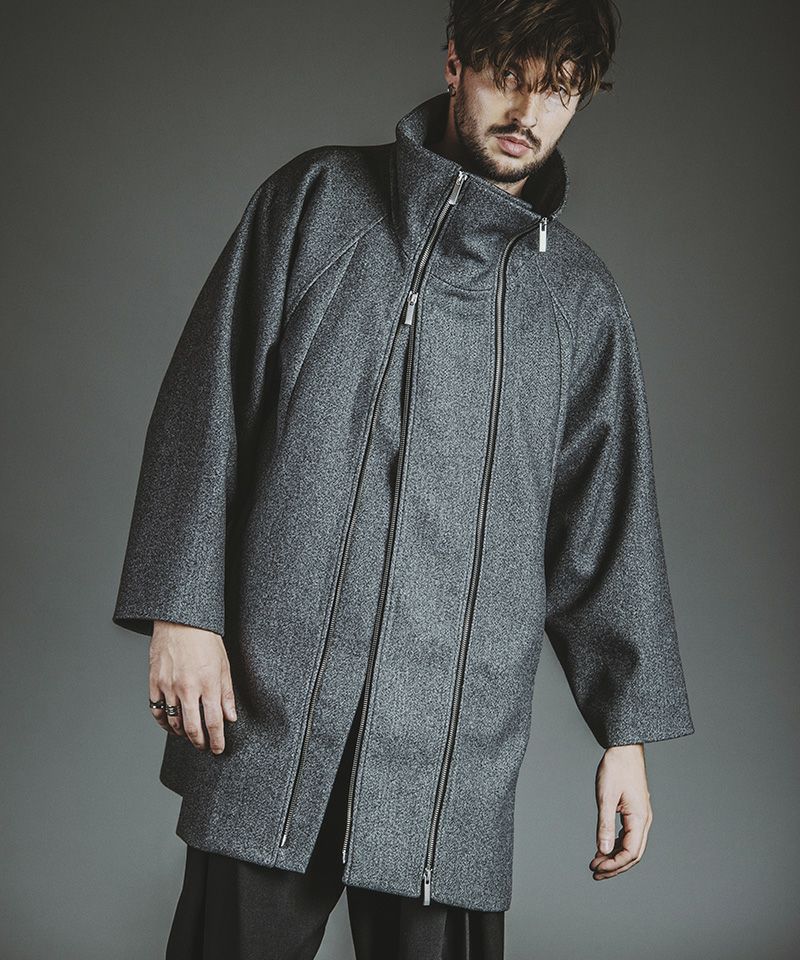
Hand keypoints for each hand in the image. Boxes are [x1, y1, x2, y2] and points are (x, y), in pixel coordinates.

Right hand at [148, 620, 237, 754]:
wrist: (181, 622)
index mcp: (208, 684)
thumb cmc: (205, 640)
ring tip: (189, 735)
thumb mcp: (224, 665)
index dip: (217, 741)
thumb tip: (231, 717)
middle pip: (192, 728)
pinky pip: (156, 710)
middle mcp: (188, 688)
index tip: (218, 749)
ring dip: (182, 734)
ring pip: (173, 722)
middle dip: (199, 743)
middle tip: (203, 747)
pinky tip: (170, 725)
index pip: (214, 722)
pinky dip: (163, 722)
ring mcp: (169, 686)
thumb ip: (226, 694)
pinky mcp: (154, 682)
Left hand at [589, 743, 652, 879]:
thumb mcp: (606, 797)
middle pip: (633, 854)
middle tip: (594, 872)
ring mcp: (641, 816)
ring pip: (631, 846)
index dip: (613, 865)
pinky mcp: (635, 811)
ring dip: (614, 857)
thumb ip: (604, 825)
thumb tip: (602, 850)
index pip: (630, 853)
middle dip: (614, 866)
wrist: (624, 749)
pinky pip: (628, 835)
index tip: (596, 868)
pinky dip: (616, 845)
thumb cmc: (616, 768)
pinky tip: (603, 848)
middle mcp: (643, 821)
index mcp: (639, 819)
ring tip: (596, 863)